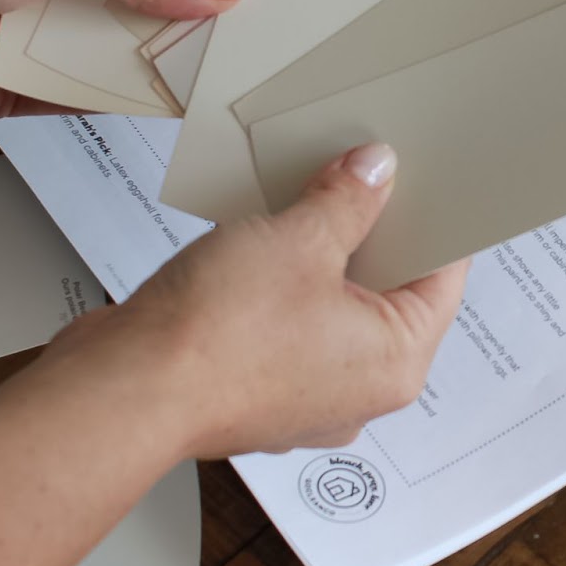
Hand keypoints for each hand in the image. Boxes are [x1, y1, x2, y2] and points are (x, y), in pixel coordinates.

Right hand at [42, 143, 468, 456]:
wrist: (122, 392)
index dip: (433, 219)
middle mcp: (359, 389)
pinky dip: (281, 286)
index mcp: (397, 362)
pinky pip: (286, 325)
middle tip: (361, 173)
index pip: (442, 278)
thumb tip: (375, 171)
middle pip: (387, 291)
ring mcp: (305, 394)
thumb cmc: (218, 335)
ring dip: (319, 255)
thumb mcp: (301, 240)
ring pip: (332, 307)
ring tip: (307, 197)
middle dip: (370, 231)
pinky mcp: (254, 388)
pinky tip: (262, 238)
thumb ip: (348, 201)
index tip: (422, 176)